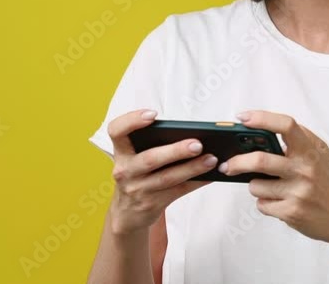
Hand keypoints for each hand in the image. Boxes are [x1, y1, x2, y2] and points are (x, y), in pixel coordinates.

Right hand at [105, 109, 216, 234]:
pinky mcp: (151, 204)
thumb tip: (192, 133)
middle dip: (175, 151)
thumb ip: (153, 145)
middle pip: (150, 158)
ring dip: (192, 168)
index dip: (132, 120)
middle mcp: (125, 170)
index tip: (153, 115)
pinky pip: (178, 192)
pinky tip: (210, 175)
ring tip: (211, 159)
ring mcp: (137, 189)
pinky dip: (196, 182)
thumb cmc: (138, 176)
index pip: (116, 131)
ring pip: (167, 178)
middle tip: (197, 144)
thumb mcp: (134, 160)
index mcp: (121, 152)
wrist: (127, 214)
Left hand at [220, 110, 328, 246]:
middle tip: (228, 164)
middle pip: (260, 160)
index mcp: (310, 150)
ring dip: (256, 186)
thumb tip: (264, 127)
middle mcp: (305, 169)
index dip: (262, 118)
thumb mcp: (321, 153)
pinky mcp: (292, 212)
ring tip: (271, 188)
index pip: (286, 125)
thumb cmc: (328, 182)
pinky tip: (280, 202)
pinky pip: (262, 205)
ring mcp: (298, 192)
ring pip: (256, 186)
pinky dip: (265, 203)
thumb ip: (300, 138)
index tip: (243, 118)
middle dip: (238, 162)